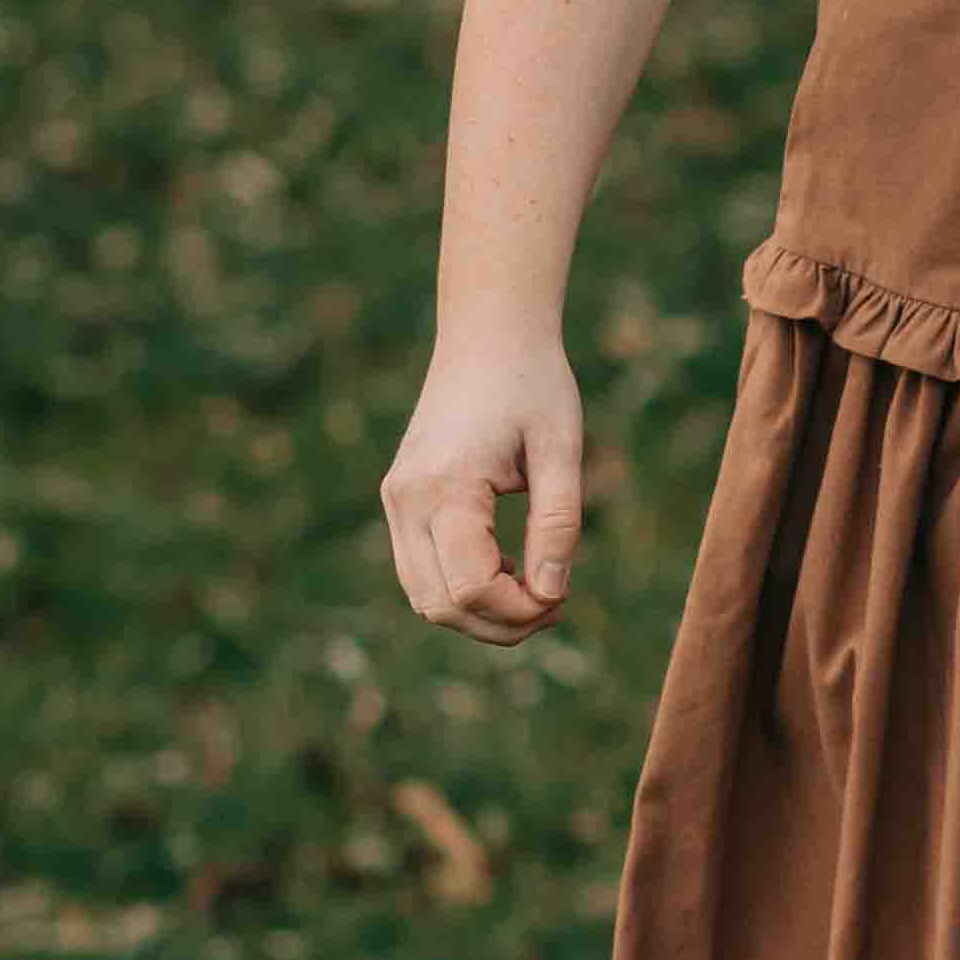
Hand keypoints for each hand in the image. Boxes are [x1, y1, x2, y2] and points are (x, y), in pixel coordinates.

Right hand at [382, 328, 584, 644]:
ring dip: (479, 613)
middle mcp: (406, 499)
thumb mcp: (562, 449)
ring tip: (536, 588)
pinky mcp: (400, 500)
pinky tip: (507, 566)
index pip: (471, 588)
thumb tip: (553, 595)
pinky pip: (421, 572)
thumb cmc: (532, 383)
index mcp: (445, 486)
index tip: (563, 597)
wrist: (487, 334)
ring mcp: (396, 501)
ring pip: (425, 598)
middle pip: (440, 606)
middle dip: (500, 624)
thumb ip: (558, 525)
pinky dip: (462, 588)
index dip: (518, 611)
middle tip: (556, 604)